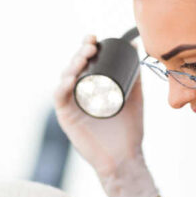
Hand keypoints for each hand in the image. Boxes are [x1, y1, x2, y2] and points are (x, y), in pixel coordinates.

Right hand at [54, 35, 157, 196]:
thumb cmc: (129, 131)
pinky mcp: (66, 118)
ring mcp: (72, 106)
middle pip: (73, 68)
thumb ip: (135, 75)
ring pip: (65, 80)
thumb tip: (135, 46)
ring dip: (71, 65)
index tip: (94, 38)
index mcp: (92, 89)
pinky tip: (71, 79)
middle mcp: (79, 95)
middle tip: (91, 46)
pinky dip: (63, 87)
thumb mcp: (134, 97)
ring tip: (83, 57)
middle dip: (79, 53)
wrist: (125, 158)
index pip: (85, 64)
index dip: (86, 48)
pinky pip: (59, 99)